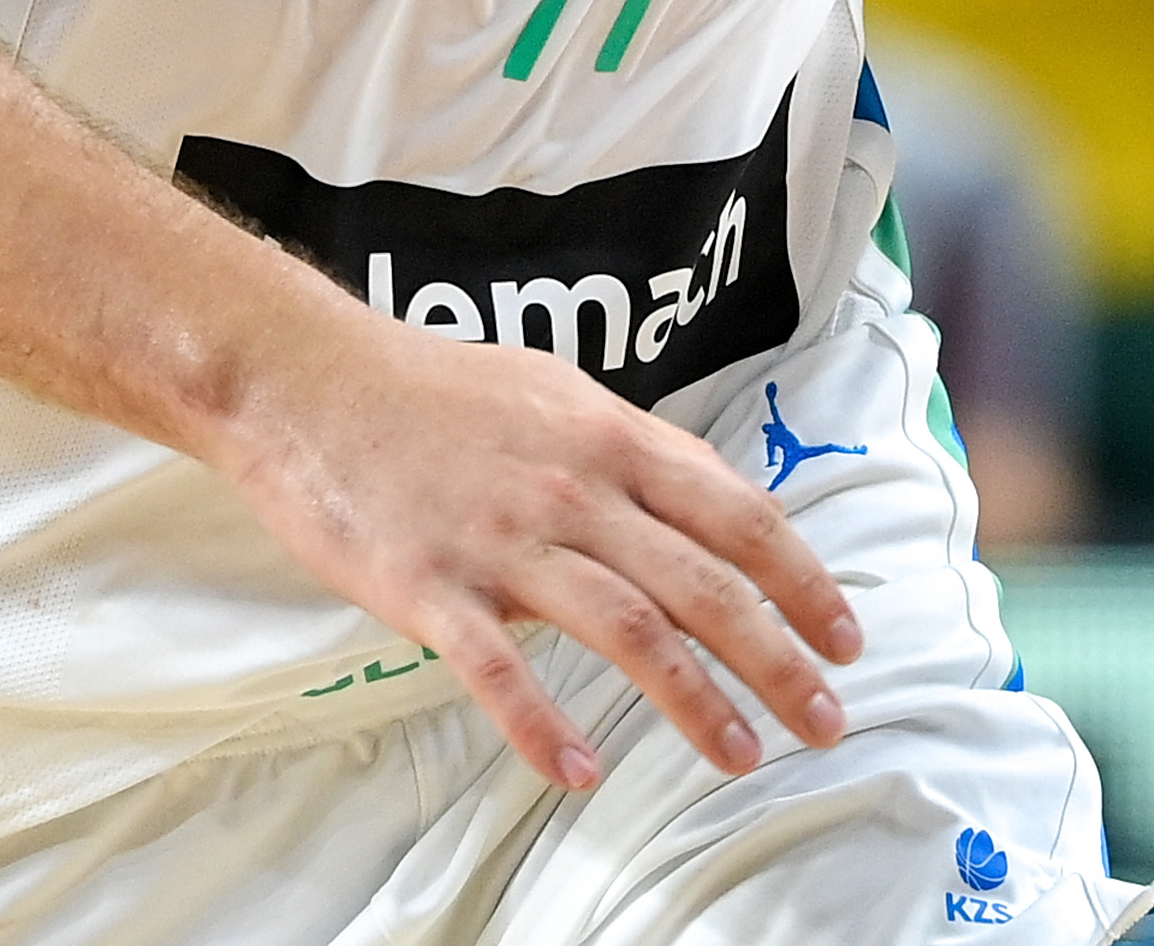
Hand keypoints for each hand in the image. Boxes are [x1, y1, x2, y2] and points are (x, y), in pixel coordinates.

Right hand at [207, 299, 858, 789]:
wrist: (306, 379)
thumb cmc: (433, 393)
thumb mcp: (555, 396)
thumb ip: (632, 454)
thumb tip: (711, 502)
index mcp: (610, 440)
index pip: (737, 515)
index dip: (802, 579)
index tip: (846, 635)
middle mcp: (572, 489)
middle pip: (702, 582)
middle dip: (779, 658)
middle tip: (828, 719)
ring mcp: (501, 540)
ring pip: (626, 628)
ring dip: (694, 701)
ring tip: (741, 755)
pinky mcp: (428, 588)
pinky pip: (498, 670)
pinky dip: (544, 727)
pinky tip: (583, 774)